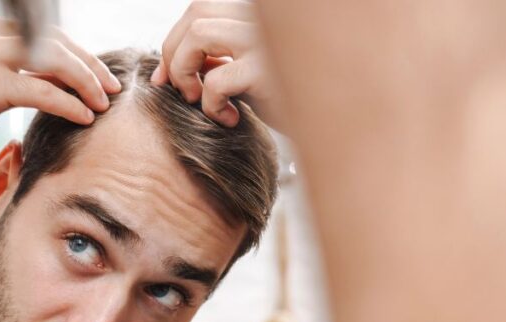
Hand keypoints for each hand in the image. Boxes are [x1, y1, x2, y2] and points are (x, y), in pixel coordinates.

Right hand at [0, 10, 120, 164]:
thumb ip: (7, 72)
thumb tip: (49, 78)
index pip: (40, 30)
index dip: (75, 51)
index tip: (98, 74)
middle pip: (51, 40)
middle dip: (87, 64)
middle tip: (111, 88)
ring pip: (51, 60)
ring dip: (84, 81)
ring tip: (103, 104)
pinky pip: (39, 90)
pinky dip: (68, 103)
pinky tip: (84, 118)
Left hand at [152, 1, 283, 129]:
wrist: (338, 126)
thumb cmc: (293, 103)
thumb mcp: (249, 74)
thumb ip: (218, 60)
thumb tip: (166, 69)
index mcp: (260, 15)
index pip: (203, 8)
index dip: (175, 41)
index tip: (167, 78)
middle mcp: (266, 18)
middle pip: (197, 12)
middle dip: (173, 52)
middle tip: (183, 91)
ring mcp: (267, 40)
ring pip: (198, 33)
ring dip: (184, 70)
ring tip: (200, 100)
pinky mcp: (268, 69)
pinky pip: (216, 78)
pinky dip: (209, 103)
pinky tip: (229, 118)